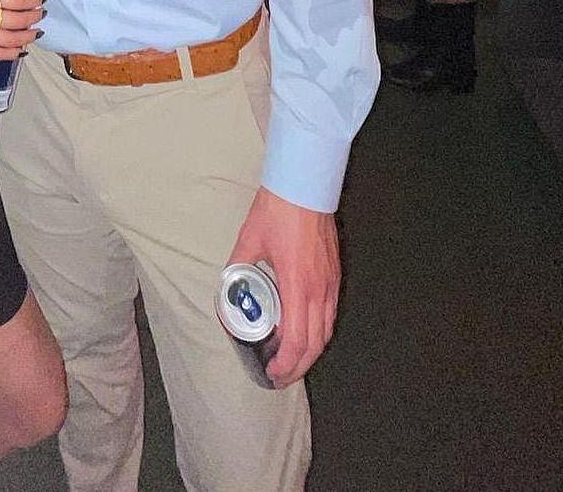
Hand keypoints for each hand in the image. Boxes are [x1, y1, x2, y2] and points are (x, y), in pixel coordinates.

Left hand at [228, 187, 339, 387]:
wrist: (304, 185)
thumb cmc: (277, 211)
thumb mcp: (249, 240)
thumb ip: (237, 265)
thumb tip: (228, 284)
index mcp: (297, 286)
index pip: (296, 340)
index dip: (286, 364)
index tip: (273, 373)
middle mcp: (318, 290)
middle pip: (315, 344)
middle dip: (299, 367)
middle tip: (281, 376)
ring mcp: (330, 283)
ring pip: (326, 331)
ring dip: (311, 351)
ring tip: (292, 359)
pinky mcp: (335, 274)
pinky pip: (331, 314)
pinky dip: (320, 331)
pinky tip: (306, 331)